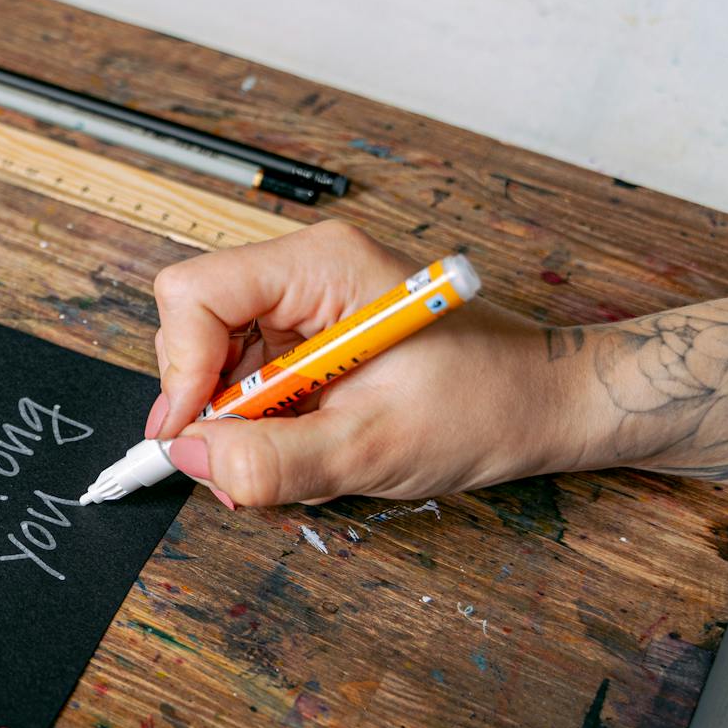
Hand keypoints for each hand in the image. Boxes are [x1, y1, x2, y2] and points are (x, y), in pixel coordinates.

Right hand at [146, 220, 588, 505]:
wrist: (547, 404)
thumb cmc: (488, 405)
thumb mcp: (372, 447)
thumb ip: (272, 458)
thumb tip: (191, 456)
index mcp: (322, 266)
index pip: (195, 295)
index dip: (181, 369)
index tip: (194, 433)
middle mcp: (307, 273)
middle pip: (195, 327)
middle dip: (209, 404)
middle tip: (244, 461)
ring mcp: (307, 305)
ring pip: (215, 361)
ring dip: (237, 423)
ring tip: (296, 455)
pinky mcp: (311, 338)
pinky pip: (249, 380)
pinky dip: (262, 426)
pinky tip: (310, 443)